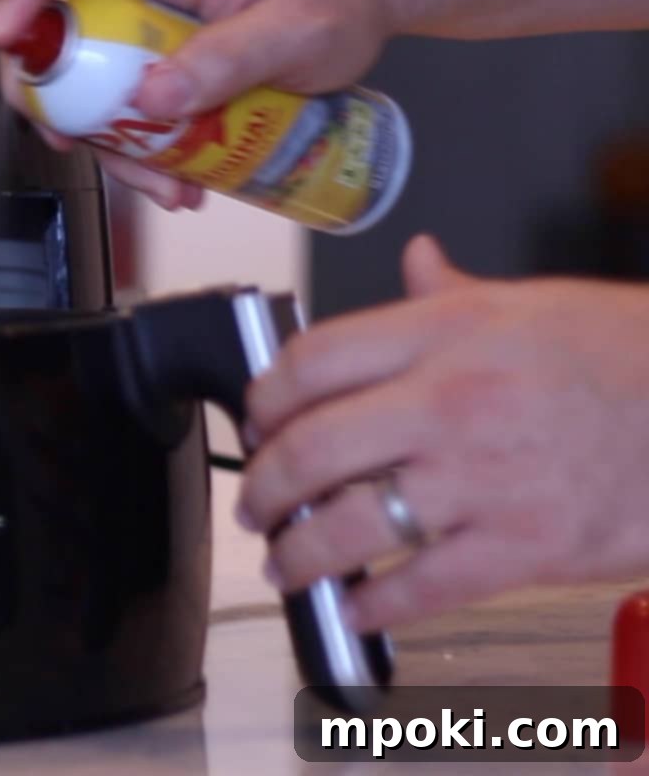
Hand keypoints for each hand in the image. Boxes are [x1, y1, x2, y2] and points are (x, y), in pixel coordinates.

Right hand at [0, 0, 394, 209]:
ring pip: (98, 76)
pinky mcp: (167, 46)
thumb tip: (153, 99)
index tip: (1, 39)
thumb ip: (227, 61)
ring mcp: (155, 14)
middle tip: (74, 143)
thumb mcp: (299, 30)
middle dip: (60, 96)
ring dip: (114, 136)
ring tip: (166, 182)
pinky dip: (146, 139)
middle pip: (65, 28)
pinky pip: (132, 93)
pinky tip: (180, 172)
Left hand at [237, 234, 648, 632]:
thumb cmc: (629, 358)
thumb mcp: (532, 304)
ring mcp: (484, 478)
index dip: (265, 398)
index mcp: (446, 336)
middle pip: (313, 447)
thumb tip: (415, 261)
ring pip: (351, 524)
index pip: (312, 361)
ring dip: (301, 553)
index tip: (256, 421)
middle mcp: (452, 402)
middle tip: (255, 505)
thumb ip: (451, 293)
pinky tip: (356, 604)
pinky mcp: (524, 547)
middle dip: (264, 485)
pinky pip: (422, 586)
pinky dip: (375, 603)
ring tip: (286, 561)